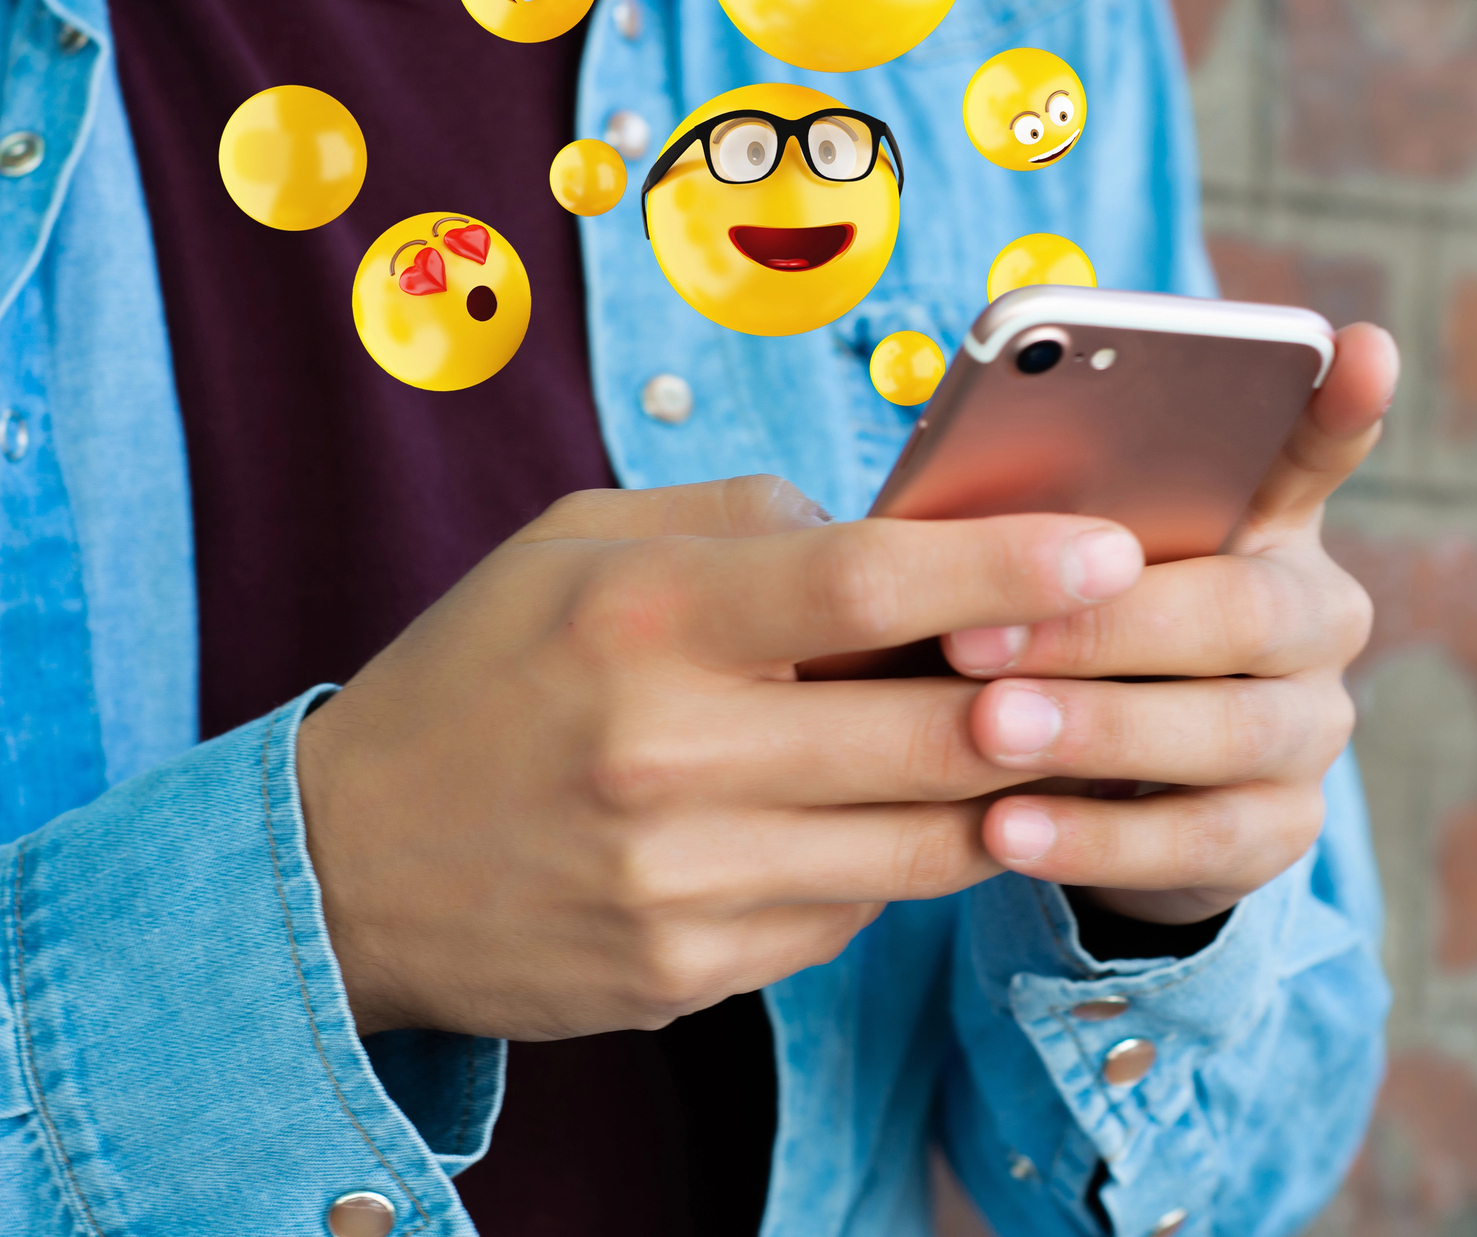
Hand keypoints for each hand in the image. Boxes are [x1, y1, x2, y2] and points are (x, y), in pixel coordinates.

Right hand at [296, 476, 1146, 1039]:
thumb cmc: (486, 675)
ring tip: (1032, 736)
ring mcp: (681, 882)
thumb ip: (748, 521)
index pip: (868, 583)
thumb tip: (903, 539)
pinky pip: (855, 911)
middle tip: (1116, 660)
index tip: (1114, 550)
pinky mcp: (687, 972)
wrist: (344, 868)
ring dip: (1000, 789)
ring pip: (922, 842)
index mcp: (642, 618)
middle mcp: (666, 755)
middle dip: (1048, 696)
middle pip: (932, 732)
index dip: (1010, 565)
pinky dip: (895, 858)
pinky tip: (883, 815)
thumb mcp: (581, 545)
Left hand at [941, 323, 1399, 925]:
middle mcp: (1315, 616)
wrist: (1100, 790)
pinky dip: (1096, 840)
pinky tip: (1006, 832)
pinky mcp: (1281, 830)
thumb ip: (1038, 524)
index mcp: (1267, 521)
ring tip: (986, 731)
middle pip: (1244, 611)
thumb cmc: (1062, 634)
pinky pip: (1200, 841)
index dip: (1341, 404)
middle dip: (1105, 624)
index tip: (1358, 349)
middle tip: (976, 634)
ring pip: (1228, 730)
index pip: (1319, 448)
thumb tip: (941, 506)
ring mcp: (1311, 727)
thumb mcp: (1048, 568)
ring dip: (1096, 730)